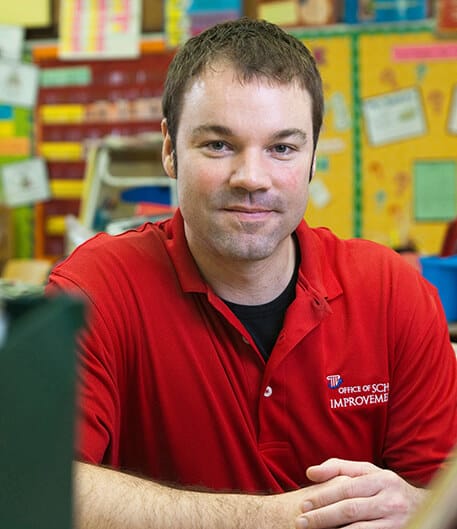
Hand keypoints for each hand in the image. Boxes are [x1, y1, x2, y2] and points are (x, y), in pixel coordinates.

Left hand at [294, 458, 427, 528]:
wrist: (424, 508)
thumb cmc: (385, 487)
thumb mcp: (367, 472)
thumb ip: (338, 468)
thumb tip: (310, 472)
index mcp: (382, 480)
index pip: (346, 489)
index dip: (323, 497)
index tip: (304, 504)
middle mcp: (390, 501)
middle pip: (351, 510)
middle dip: (323, 517)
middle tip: (302, 522)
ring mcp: (396, 522)